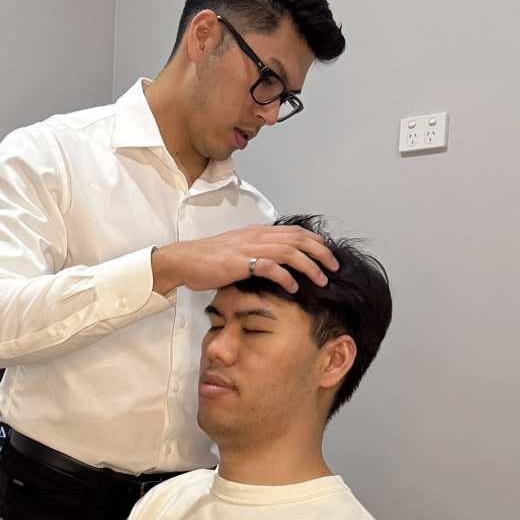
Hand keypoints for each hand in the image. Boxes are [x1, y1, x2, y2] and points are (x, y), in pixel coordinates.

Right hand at [151, 223, 337, 294]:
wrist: (183, 260)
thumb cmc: (207, 260)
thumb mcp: (237, 252)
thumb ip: (255, 254)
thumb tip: (273, 266)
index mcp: (257, 232)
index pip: (293, 232)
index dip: (314, 240)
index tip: (328, 253)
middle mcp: (256, 236)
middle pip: (298, 239)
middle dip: (321, 252)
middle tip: (335, 266)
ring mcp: (248, 248)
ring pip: (289, 252)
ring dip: (310, 266)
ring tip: (321, 280)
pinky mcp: (240, 263)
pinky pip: (270, 267)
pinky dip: (286, 277)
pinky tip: (294, 288)